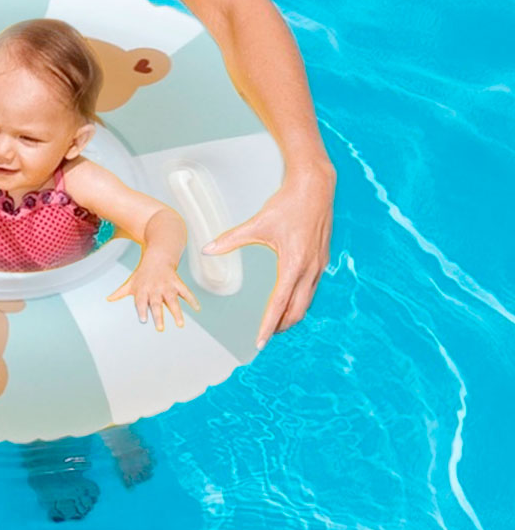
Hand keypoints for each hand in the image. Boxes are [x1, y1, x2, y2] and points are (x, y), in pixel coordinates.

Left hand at [107, 258, 200, 331]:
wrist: (158, 255)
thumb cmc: (143, 272)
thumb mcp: (131, 281)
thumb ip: (121, 292)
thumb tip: (108, 299)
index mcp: (142, 290)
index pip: (140, 302)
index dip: (141, 310)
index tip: (143, 320)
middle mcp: (154, 289)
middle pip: (156, 303)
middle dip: (158, 315)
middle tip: (160, 328)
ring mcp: (167, 286)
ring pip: (172, 300)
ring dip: (177, 312)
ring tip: (180, 324)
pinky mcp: (177, 282)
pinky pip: (185, 291)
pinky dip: (192, 299)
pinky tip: (197, 308)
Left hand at [202, 163, 334, 348]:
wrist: (315, 187)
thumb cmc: (286, 205)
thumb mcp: (257, 224)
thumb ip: (231, 239)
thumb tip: (208, 249)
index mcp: (293, 264)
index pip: (279, 304)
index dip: (269, 325)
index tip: (260, 342)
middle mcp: (309, 269)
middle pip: (296, 310)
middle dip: (282, 326)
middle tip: (267, 336)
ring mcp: (319, 265)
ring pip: (307, 301)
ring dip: (293, 314)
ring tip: (278, 322)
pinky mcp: (322, 259)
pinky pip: (312, 288)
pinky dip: (301, 300)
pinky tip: (292, 298)